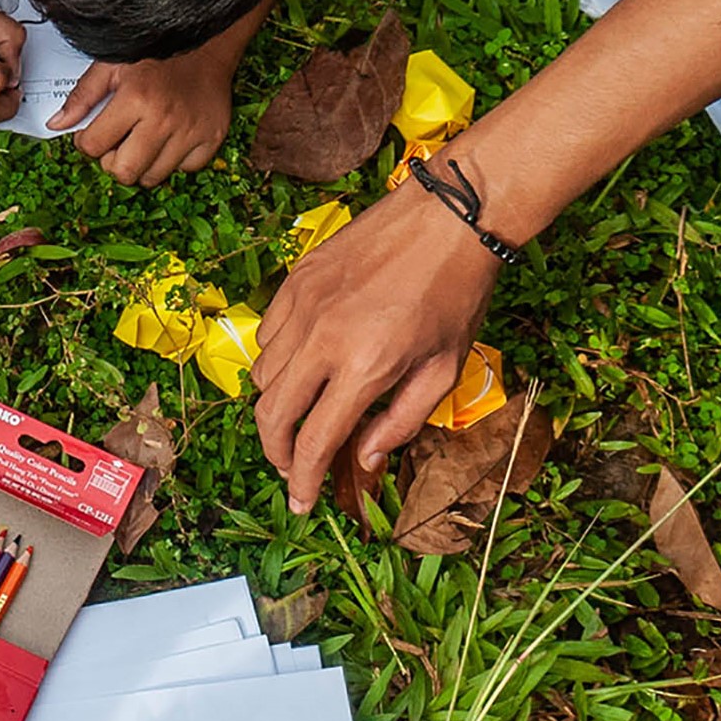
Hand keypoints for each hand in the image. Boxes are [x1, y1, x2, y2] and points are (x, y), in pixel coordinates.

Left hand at [46, 40, 233, 186]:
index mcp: (136, 98)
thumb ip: (83, 95)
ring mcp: (192, 131)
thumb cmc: (156, 51)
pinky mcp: (213, 138)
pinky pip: (184, 170)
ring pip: (153, 178)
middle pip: (124, 173)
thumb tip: (57, 124)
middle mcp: (165, 119)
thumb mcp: (112, 63)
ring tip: (142, 138)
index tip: (92, 133)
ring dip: (141, 164)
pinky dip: (174, 160)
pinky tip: (170, 136)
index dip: (86, 142)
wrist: (207, 41)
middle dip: (112, 162)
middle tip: (116, 141)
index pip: (94, 147)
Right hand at [249, 178, 501, 510]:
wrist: (449, 218)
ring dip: (278, 405)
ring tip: (305, 412)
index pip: (315, 441)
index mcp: (365, 367)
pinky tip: (305, 363)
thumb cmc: (456, 295)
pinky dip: (278, 360)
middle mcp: (324, 338)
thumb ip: (401, 421)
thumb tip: (365, 459)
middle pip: (272, 415)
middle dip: (278, 452)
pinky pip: (268, 335)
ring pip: (264, 376)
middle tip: (294, 466)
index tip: (301, 502)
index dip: (304, 480)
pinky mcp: (296, 280)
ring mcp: (303, 306)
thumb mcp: (443, 370)